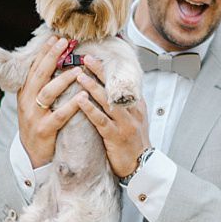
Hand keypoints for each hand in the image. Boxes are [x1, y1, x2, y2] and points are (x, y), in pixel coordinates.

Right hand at [18, 37, 82, 167]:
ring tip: (78, 69)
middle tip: (65, 43)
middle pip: (39, 75)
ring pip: (48, 93)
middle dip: (52, 57)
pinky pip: (59, 115)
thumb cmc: (40, 123)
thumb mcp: (35, 102)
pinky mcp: (44, 130)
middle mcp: (27, 102)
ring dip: (63, 79)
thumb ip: (43, 84)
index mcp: (25, 92)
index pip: (34, 67)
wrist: (33, 154)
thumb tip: (55, 60)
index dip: (44, 52)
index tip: (55, 37)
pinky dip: (71, 105)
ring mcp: (34, 116)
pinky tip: (82, 97)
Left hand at [75, 55, 148, 177]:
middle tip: (86, 57)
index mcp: (136, 105)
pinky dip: (90, 108)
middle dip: (100, 71)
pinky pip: (100, 120)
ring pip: (106, 101)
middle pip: (114, 87)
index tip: (96, 56)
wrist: (141, 165)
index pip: (121, 82)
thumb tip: (113, 88)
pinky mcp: (115, 136)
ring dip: (92, 86)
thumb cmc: (134, 142)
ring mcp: (123, 124)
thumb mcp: (135, 119)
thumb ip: (125, 103)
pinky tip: (80, 100)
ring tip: (79, 75)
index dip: (108, 69)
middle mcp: (131, 111)